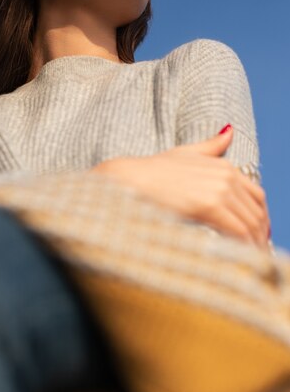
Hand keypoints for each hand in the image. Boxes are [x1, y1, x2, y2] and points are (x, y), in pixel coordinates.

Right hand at [91, 126, 270, 249]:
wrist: (131, 179)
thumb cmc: (152, 170)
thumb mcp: (185, 153)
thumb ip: (211, 146)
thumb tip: (229, 131)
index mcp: (224, 165)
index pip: (257, 196)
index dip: (260, 217)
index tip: (257, 235)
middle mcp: (226, 175)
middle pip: (257, 211)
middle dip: (260, 234)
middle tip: (255, 252)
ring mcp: (219, 189)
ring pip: (251, 223)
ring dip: (255, 244)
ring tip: (249, 260)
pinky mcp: (209, 205)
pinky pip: (238, 230)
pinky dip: (244, 246)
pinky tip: (239, 256)